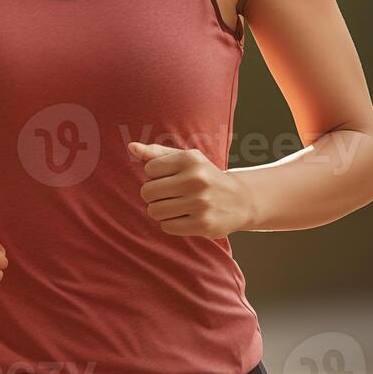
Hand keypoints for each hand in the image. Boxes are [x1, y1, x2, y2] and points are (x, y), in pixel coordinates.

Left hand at [128, 141, 253, 238]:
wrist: (240, 200)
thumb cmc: (205, 176)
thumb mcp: (186, 159)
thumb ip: (157, 153)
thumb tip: (132, 147)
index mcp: (190, 159)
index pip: (149, 170)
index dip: (154, 176)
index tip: (168, 178)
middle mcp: (196, 179)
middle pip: (148, 192)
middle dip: (153, 195)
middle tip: (168, 195)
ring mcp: (200, 202)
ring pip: (155, 211)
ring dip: (160, 211)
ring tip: (174, 206)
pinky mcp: (203, 224)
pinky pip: (167, 226)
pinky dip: (170, 223)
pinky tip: (183, 217)